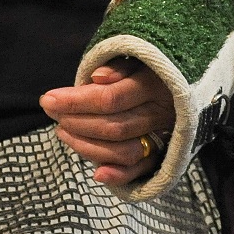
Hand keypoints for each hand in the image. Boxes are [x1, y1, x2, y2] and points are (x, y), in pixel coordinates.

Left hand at [40, 57, 174, 185]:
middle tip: (51, 112)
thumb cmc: (151, 67)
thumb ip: (118, 66)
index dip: (76, 101)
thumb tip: (96, 78)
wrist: (185, 84)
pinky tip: (96, 174)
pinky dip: (120, 175)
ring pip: (124, 151)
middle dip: (76, 122)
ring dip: (87, 146)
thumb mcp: (138, 57)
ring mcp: (164, 136)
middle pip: (114, 127)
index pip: (110, 99)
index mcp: (155, 84)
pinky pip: (142, 170)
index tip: (48, 98)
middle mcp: (162, 113)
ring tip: (62, 132)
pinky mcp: (163, 153)